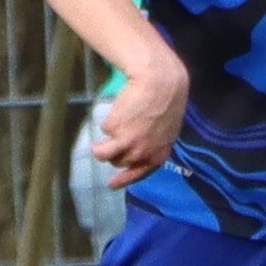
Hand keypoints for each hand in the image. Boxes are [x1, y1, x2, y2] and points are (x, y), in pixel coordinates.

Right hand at [92, 45, 189, 188]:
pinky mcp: (113, 129)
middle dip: (116, 154)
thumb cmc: (167, 98)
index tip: (111, 184)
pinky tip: (117, 110)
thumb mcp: (166, 127)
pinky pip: (104, 129)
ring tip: (97, 142)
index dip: (124, 179)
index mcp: (159, 153)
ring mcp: (127, 142)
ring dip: (99, 148)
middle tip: (115, 142)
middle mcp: (143, 152)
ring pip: (104, 154)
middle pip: (120, 161)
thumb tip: (141, 149)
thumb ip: (154, 141)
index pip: (140, 173)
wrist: (159, 81)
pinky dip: (108, 121)